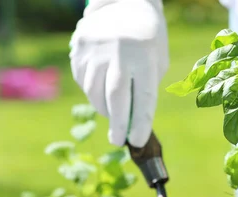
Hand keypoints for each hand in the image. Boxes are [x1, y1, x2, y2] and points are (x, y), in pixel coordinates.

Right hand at [69, 0, 168, 147]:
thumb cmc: (149, 39)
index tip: (137, 141)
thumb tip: (131, 120)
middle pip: (115, 97)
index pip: (143, 97)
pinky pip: (82, 79)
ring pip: (94, 90)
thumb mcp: (157, 60)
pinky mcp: (80, 45)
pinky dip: (91, 91)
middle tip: (118, 141)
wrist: (126, 1)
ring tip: (112, 113)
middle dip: (117, 124)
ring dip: (103, 108)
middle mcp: (119, 51)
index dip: (140, 123)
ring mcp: (96, 47)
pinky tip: (100, 90)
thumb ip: (145, 88)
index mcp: (144, 56)